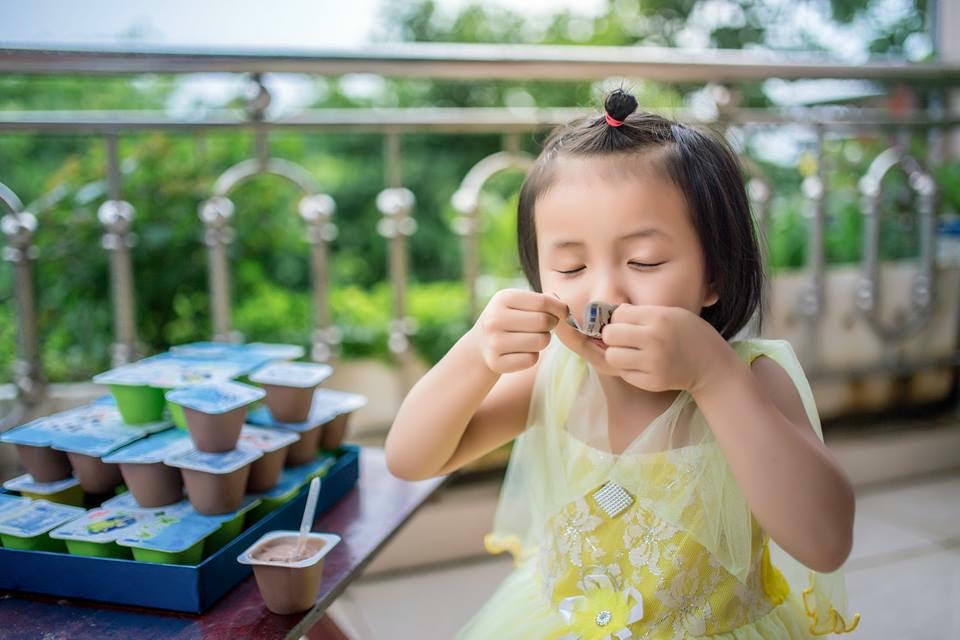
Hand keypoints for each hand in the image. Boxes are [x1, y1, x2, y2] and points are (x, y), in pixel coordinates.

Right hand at [473, 289, 568, 373]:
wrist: (480, 344)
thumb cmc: (509, 319)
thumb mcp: (519, 302)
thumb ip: (544, 300)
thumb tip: (563, 308)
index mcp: (503, 298)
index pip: (543, 302)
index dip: (559, 308)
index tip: (562, 313)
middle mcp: (495, 319)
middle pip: (544, 321)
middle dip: (552, 324)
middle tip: (546, 326)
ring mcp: (493, 342)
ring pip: (540, 341)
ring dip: (544, 340)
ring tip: (534, 338)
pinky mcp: (496, 363)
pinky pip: (531, 359)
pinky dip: (533, 356)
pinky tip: (522, 352)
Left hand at [600, 304, 731, 392]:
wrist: (712, 366)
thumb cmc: (690, 335)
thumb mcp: (672, 313)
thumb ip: (643, 312)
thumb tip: (613, 314)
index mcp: (659, 318)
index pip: (618, 314)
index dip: (618, 318)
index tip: (626, 323)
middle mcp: (654, 340)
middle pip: (610, 335)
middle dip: (613, 336)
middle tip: (623, 339)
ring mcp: (653, 363)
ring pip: (612, 356)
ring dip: (617, 353)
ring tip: (629, 352)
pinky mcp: (652, 382)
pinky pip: (624, 373)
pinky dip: (627, 369)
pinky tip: (640, 365)